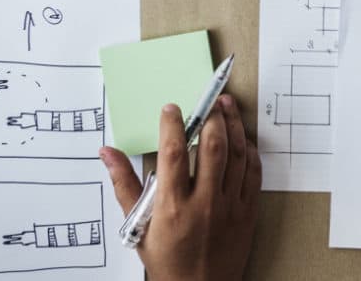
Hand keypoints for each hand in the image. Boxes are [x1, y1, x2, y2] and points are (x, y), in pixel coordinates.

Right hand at [103, 96, 259, 280]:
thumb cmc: (167, 261)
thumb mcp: (138, 225)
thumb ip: (124, 185)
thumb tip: (107, 153)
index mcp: (172, 207)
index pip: (173, 154)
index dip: (172, 125)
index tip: (170, 108)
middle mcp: (203, 204)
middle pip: (212, 147)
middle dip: (211, 117)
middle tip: (208, 99)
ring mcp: (229, 207)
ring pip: (236, 155)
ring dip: (233, 125)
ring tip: (227, 106)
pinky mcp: (247, 212)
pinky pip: (253, 174)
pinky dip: (249, 152)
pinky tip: (243, 138)